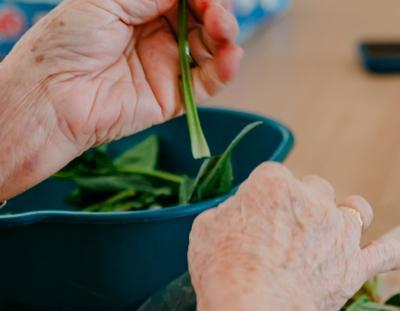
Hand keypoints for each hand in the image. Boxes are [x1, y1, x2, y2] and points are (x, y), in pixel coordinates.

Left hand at [0, 0, 240, 198]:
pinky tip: (231, 57)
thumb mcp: (107, 0)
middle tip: (217, 15)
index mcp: (139, 7)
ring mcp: (168, 65)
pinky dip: (225, 70)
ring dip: (225, 38)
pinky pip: (208, 83)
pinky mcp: (175, 97)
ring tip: (224, 34)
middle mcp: (157, 34)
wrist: (52, 95)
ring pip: (212, 49)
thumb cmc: (66, 42)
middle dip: (217, 14)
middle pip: (204, 20)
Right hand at [188, 163, 399, 310]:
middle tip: (289, 234)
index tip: (255, 220)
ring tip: (340, 231)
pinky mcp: (357, 266)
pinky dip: (391, 253)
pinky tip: (393, 255)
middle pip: (316, 189)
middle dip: (304, 205)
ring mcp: (341, 233)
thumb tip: (242, 215)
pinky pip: (387, 253)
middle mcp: (315, 201)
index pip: (273, 177)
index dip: (264, 199)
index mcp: (275, 185)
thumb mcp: (206, 231)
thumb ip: (231, 214)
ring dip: (350, 215)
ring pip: (357, 208)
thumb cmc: (224, 273)